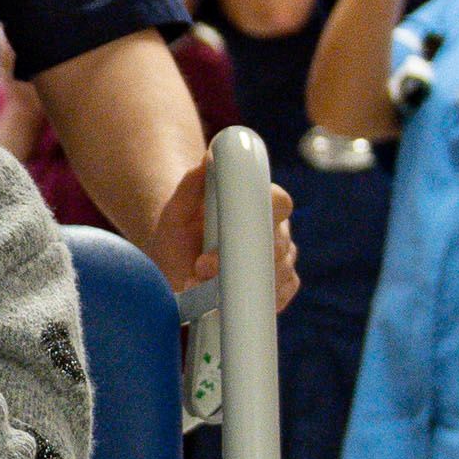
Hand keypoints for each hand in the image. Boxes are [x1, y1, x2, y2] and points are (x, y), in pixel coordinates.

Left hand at [143, 163, 299, 307]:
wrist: (177, 265)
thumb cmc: (179, 233)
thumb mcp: (176, 211)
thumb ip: (192, 183)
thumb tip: (208, 157)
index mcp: (258, 201)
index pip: (279, 201)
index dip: (259, 216)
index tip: (228, 232)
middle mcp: (275, 227)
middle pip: (280, 242)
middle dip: (242, 259)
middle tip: (202, 268)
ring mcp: (281, 257)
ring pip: (282, 270)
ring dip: (247, 284)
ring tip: (208, 290)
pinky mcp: (280, 285)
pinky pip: (282, 293)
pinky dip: (260, 300)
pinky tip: (235, 302)